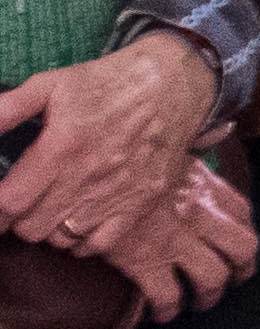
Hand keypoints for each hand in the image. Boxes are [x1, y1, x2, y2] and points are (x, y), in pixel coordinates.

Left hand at [0, 29, 222, 264]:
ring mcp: (118, 194)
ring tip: (51, 207)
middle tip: (25, 200)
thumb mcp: (50, 84)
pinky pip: (98, 245)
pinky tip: (77, 221)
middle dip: (19, 218)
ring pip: (61, 238)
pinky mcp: (142, 203)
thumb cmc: (105, 83)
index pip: (10, 203)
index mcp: (62, 146)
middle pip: (31, 228)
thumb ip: (7, 110)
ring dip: (49, 228)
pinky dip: (80, 240)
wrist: (174, 84)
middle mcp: (89, 177)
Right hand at [85, 165, 254, 323]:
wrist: (89, 171)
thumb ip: (185, 165)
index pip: (242, 211)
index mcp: (204, 185)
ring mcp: (175, 239)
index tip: (234, 241)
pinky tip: (163, 314)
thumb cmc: (125, 160)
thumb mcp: (166, 153)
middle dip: (242, 268)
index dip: (243, 230)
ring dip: (210, 295)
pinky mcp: (145, 260)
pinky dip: (169, 309)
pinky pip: (169, 295)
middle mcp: (199, 213)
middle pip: (243, 247)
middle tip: (233, 278)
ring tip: (202, 302)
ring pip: (213, 277)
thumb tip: (192, 169)